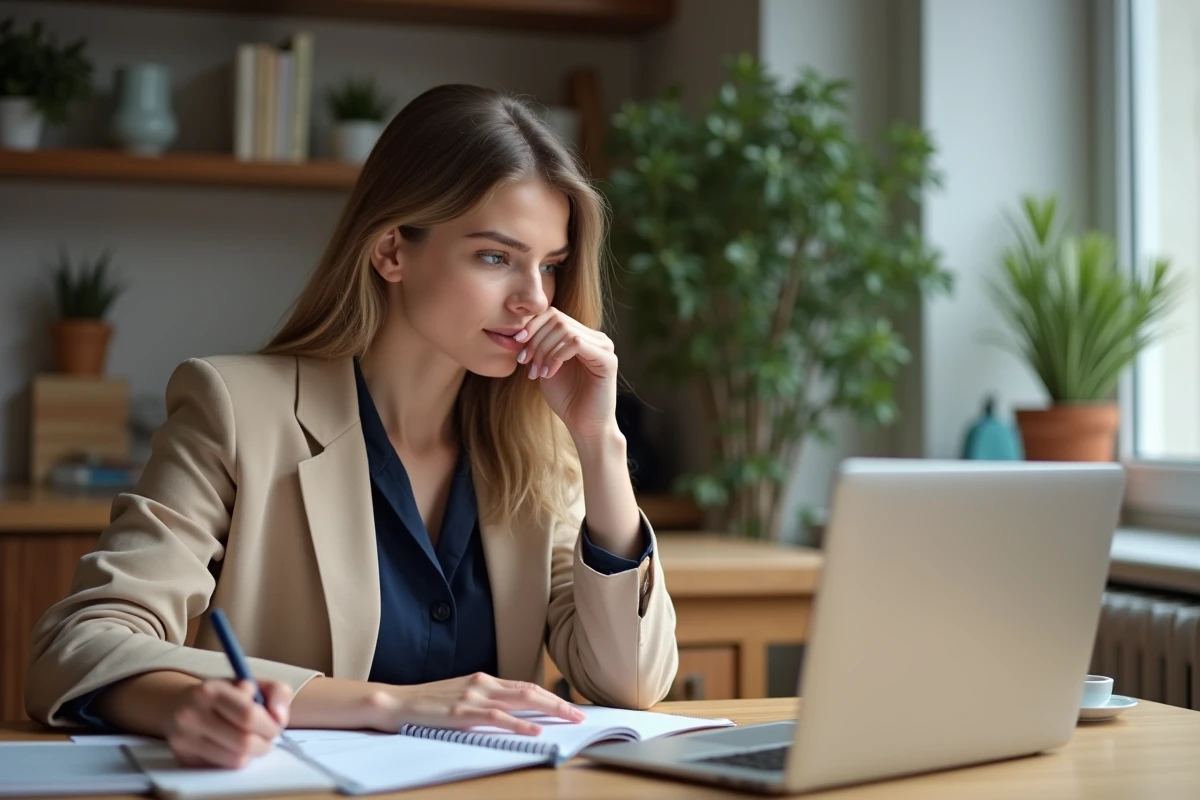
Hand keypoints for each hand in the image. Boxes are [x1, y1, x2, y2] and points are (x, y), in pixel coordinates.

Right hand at [164, 679, 290, 767]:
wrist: (177, 704)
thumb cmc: (223, 693)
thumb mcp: (251, 682)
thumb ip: (276, 692)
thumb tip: (280, 718)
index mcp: (210, 691)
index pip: (248, 715)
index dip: (269, 725)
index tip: (275, 726)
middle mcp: (192, 715)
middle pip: (243, 742)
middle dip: (264, 743)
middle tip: (268, 738)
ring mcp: (184, 739)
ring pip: (235, 759)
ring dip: (252, 754)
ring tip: (252, 741)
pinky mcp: (184, 758)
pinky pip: (223, 767)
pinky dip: (236, 760)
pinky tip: (234, 747)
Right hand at [366, 672, 586, 734]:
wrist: (394, 703)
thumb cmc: (426, 704)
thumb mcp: (460, 699)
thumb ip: (483, 702)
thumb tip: (509, 714)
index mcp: (484, 681)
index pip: (526, 686)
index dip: (551, 696)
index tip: (571, 707)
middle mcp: (483, 684)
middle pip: (531, 691)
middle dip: (559, 703)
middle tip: (581, 715)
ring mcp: (473, 697)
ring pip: (520, 700)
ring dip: (550, 710)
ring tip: (570, 719)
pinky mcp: (461, 713)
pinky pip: (497, 718)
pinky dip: (519, 724)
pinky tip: (535, 731)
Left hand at [514, 308, 617, 441]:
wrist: (585, 427)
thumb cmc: (566, 399)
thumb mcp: (546, 367)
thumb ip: (539, 347)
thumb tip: (520, 330)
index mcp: (582, 336)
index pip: (554, 314)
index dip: (532, 326)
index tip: (517, 344)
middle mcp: (596, 337)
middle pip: (557, 319)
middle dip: (535, 339)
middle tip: (525, 362)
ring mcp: (604, 347)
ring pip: (564, 330)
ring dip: (544, 350)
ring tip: (537, 372)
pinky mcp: (608, 360)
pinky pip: (576, 343)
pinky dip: (557, 356)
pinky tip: (548, 373)